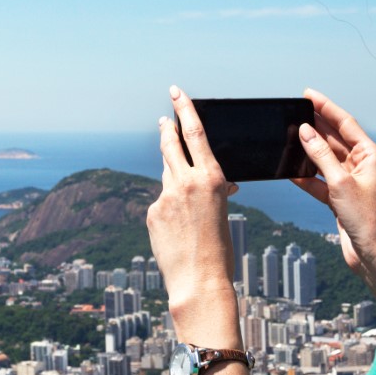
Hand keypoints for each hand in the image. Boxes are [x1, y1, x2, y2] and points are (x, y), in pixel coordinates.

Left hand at [147, 86, 240, 342]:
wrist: (199, 281)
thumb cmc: (219, 249)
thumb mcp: (223, 211)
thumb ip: (211, 190)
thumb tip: (212, 183)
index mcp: (212, 178)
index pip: (195, 133)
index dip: (185, 109)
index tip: (176, 93)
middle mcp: (186, 182)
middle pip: (171, 145)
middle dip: (168, 129)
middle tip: (164, 117)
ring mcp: (165, 197)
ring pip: (166, 175)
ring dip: (172, 173)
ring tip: (180, 185)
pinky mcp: (152, 212)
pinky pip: (161, 202)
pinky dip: (169, 208)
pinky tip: (177, 229)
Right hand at [292, 89, 375, 316]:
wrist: (373, 256)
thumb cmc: (366, 220)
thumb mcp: (339, 184)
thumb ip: (320, 156)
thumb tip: (305, 131)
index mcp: (371, 156)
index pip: (345, 124)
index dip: (326, 107)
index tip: (308, 94)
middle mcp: (363, 166)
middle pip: (335, 139)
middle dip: (316, 126)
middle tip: (295, 111)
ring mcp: (351, 183)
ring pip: (326, 161)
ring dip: (309, 152)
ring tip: (289, 136)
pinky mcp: (341, 200)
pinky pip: (320, 182)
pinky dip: (306, 178)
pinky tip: (290, 172)